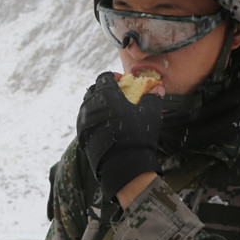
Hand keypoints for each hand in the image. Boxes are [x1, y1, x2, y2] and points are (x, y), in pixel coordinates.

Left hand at [76, 72, 162, 200]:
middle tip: (116, 95)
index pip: (104, 77)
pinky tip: (105, 125)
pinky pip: (85, 120)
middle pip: (93, 90)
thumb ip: (153, 97)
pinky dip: (94, 118)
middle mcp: (90, 105)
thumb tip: (158, 89)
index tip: (122, 80)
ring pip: (88, 105)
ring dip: (98, 104)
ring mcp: (83, 120)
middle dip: (104, 89)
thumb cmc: (137, 134)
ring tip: (110, 110)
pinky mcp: (81, 134)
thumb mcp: (150, 113)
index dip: (113, 76)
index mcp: (105, 95)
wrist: (122, 163)